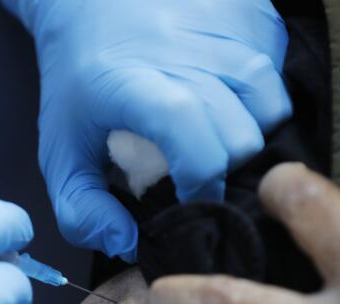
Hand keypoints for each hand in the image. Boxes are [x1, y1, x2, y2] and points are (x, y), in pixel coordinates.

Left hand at [4, 0, 292, 260]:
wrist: (87, 0)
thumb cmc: (77, 84)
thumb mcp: (60, 152)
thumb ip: (81, 210)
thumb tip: (128, 242)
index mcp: (134, 84)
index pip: (194, 138)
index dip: (202, 181)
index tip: (189, 197)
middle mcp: (183, 51)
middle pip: (242, 133)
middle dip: (226, 167)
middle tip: (200, 169)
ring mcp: (220, 28)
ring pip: (271, 102)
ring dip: (253, 132)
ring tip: (219, 136)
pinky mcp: (246, 13)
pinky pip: (278, 69)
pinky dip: (264, 97)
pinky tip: (232, 102)